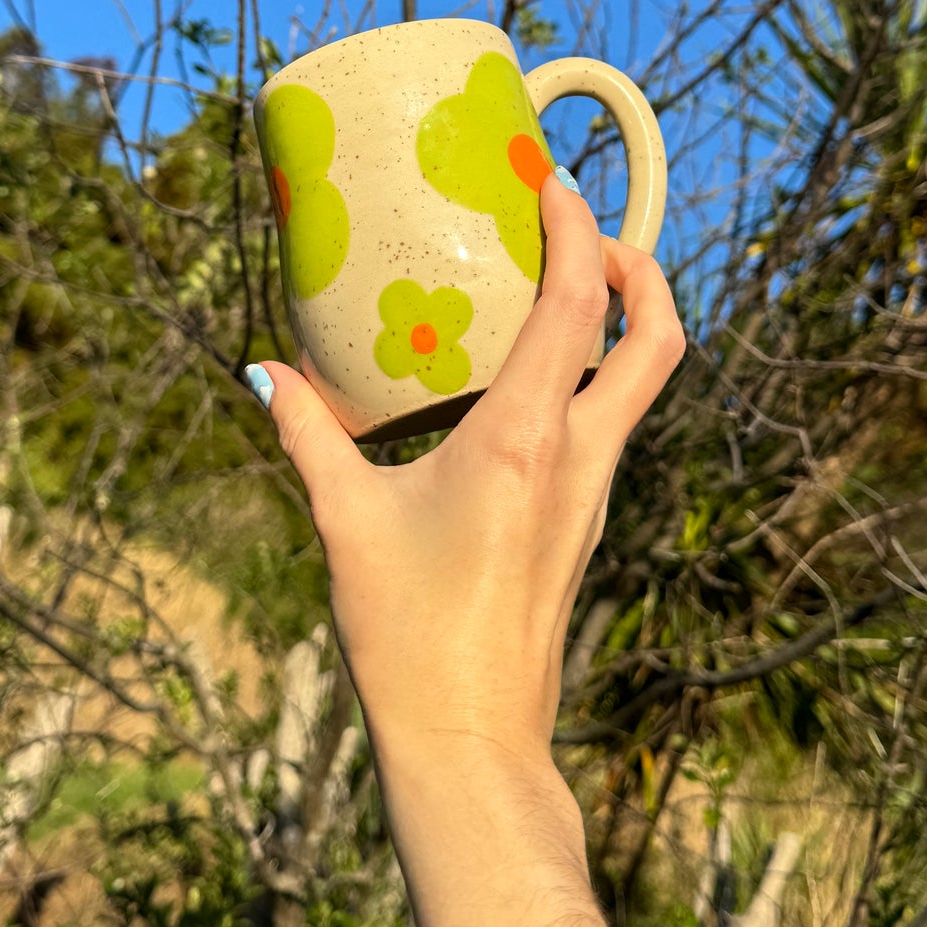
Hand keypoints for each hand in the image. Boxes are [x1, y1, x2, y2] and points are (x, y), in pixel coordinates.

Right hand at [245, 171, 685, 773]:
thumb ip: (307, 436)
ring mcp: (594, 492)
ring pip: (644, 383)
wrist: (471, 741)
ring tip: (554, 288)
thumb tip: (266, 372)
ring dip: (622, 321)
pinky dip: (594, 375)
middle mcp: (581, 457)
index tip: (552, 185)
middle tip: (586, 234)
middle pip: (660, 338)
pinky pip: (611, 422)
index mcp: (528, 439)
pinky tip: (527, 380)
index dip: (580, 230)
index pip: (582, 304)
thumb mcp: (346, 521)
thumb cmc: (410, 635)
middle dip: (641, 268)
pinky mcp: (584, 521)